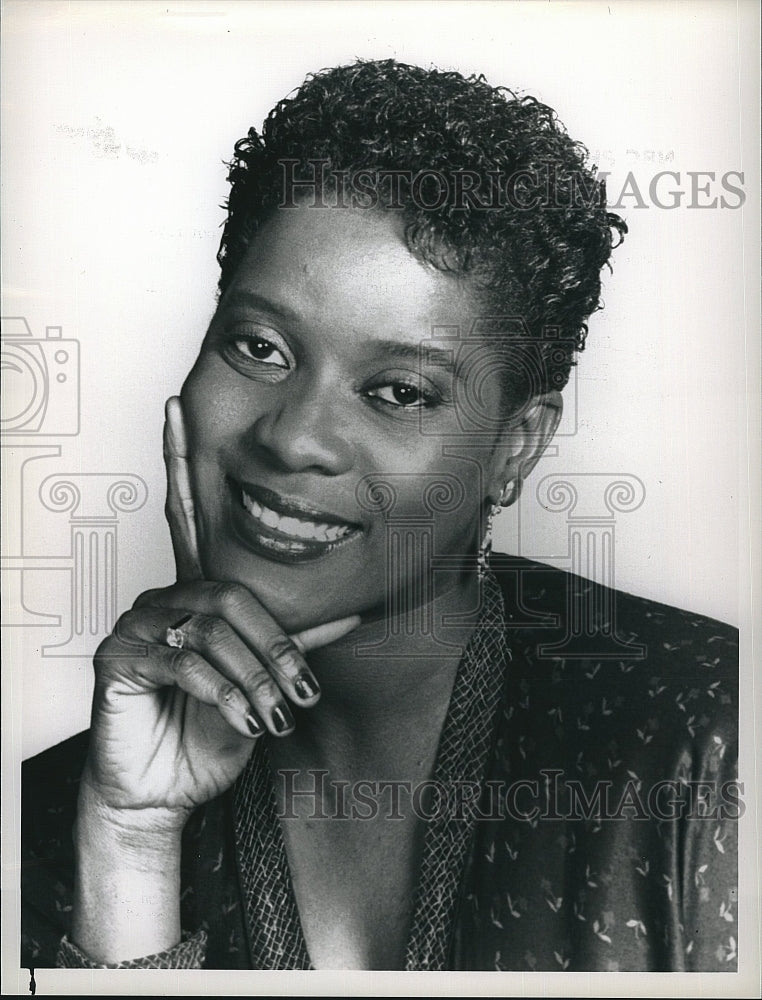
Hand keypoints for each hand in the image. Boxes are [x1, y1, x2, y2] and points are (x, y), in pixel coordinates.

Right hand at [81, 395, 359, 819]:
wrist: (168, 787)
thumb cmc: (209, 730)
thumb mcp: (264, 680)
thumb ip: (296, 642)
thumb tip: (350, 613)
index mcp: (198, 595)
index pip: (188, 515)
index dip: (181, 460)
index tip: (176, 408)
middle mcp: (165, 599)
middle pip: (230, 594)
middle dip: (273, 648)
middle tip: (300, 691)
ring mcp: (137, 625)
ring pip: (211, 628)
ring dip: (253, 675)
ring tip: (273, 714)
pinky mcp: (117, 658)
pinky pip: (180, 659)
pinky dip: (219, 690)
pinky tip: (237, 715)